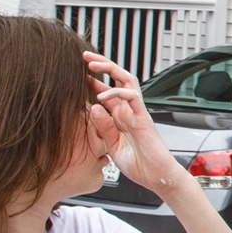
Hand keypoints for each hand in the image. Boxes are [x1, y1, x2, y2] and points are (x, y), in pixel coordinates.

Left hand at [84, 54, 180, 196]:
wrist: (156, 177)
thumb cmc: (137, 163)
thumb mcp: (111, 145)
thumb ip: (102, 127)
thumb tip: (91, 107)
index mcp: (120, 116)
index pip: (105, 91)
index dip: (91, 80)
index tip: (75, 72)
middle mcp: (128, 110)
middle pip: (116, 78)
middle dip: (100, 65)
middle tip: (83, 56)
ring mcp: (136, 112)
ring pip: (126, 80)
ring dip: (109, 70)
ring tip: (92, 65)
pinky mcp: (143, 118)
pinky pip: (133, 98)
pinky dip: (117, 93)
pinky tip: (102, 96)